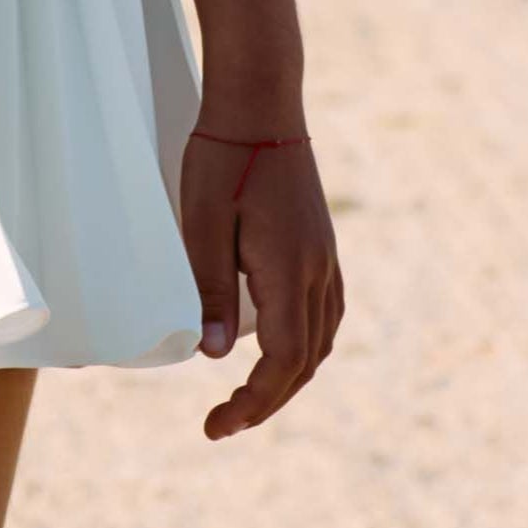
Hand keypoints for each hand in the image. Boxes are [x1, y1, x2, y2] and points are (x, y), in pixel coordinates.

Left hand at [179, 125, 341, 439]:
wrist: (261, 101)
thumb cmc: (223, 158)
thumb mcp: (202, 222)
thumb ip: (211, 289)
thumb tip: (217, 357)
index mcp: (290, 269)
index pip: (282, 361)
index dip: (252, 403)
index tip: (215, 425)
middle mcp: (317, 270)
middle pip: (304, 361)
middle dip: (266, 402)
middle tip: (222, 424)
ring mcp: (325, 256)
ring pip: (320, 341)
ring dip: (288, 378)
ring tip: (248, 399)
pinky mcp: (322, 243)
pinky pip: (325, 314)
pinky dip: (304, 347)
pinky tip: (280, 351)